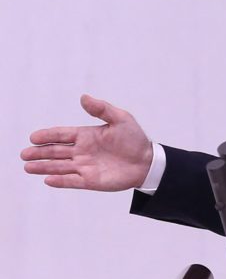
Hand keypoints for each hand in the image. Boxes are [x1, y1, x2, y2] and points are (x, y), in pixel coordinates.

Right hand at [21, 94, 153, 190]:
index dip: (47, 136)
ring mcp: (85, 166)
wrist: (147, 162)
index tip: (33, 137)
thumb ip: (101, 109)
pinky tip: (47, 180)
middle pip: (55, 151)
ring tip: (27, 167)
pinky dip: (60, 181)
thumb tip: (83, 97)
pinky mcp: (91, 181)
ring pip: (59, 167)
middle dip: (39, 153)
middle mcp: (82, 151)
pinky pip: (72, 181)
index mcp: (86, 135)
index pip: (61, 135)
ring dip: (44, 167)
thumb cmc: (135, 139)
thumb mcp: (121, 119)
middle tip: (24, 154)